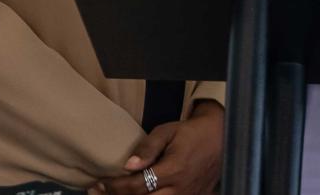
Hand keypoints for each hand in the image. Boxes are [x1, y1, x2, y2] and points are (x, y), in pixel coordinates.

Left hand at [95, 101, 223, 194]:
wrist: (221, 137)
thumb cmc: (191, 132)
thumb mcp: (168, 131)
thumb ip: (148, 148)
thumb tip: (127, 165)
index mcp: (173, 170)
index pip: (135, 186)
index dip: (113, 186)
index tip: (99, 182)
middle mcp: (179, 188)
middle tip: (98, 191)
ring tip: (115, 193)